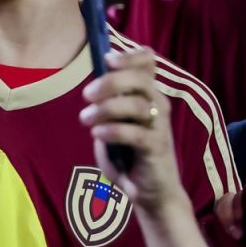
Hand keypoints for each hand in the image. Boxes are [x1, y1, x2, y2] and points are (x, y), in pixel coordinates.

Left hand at [80, 48, 183, 215]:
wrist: (152, 190)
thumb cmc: (130, 154)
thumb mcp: (117, 123)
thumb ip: (109, 103)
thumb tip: (91, 87)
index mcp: (148, 93)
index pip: (148, 63)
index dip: (130, 56)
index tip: (107, 59)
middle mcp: (158, 104)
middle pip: (141, 79)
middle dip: (111, 82)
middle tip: (86, 95)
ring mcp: (159, 125)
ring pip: (138, 105)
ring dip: (107, 109)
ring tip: (85, 119)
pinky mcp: (156, 147)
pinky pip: (136, 133)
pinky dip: (114, 130)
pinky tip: (98, 133)